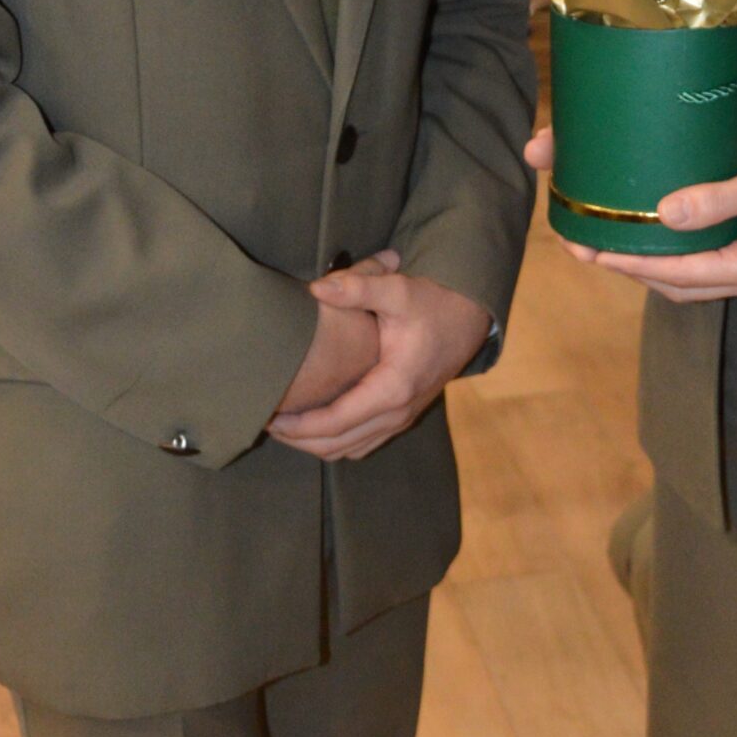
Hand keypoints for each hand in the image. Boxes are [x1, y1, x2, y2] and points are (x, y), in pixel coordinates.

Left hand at [269, 264, 491, 459]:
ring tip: (283, 426)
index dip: (297, 426)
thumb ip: (358, 287)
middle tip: (264, 422)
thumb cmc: (433, 304)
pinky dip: (334, 441)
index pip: (335, 423)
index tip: (268, 416)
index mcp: (393, 388)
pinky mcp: (402, 416)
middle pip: (336, 445)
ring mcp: (402, 419)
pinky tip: (314, 424)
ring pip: (349, 450)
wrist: (472, 318)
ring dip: (314, 444)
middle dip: (297, 439)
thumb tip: (317, 287)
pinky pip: (362, 443)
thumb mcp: (398, 290)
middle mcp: (398, 412)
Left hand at [553, 139, 736, 303]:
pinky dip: (674, 259)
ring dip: (650, 268)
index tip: (594, 252)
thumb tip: (663, 213)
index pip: (676, 274)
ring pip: (689, 281)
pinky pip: (702, 267)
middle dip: (632, 271)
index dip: (632, 264)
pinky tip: (656, 239)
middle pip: (677, 286)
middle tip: (590, 251)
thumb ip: (713, 200)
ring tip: (614, 248)